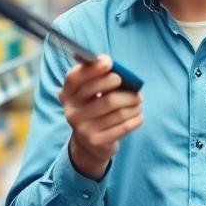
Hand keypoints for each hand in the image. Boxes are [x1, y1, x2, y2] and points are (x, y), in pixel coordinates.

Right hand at [59, 55, 142, 180]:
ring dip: (133, 105)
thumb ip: (100, 77)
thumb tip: (115, 67)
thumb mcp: (91, 91)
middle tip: (136, 90)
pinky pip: (123, 127)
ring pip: (118, 113)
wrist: (89, 142)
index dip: (92, 69)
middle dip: (125, 91)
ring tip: (138, 101)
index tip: (109, 63)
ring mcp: (82, 129)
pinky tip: (138, 115)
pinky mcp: (96, 141)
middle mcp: (71, 112)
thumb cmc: (94, 107)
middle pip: (105, 98)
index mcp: (68, 94)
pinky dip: (135, 118)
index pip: (75, 79)